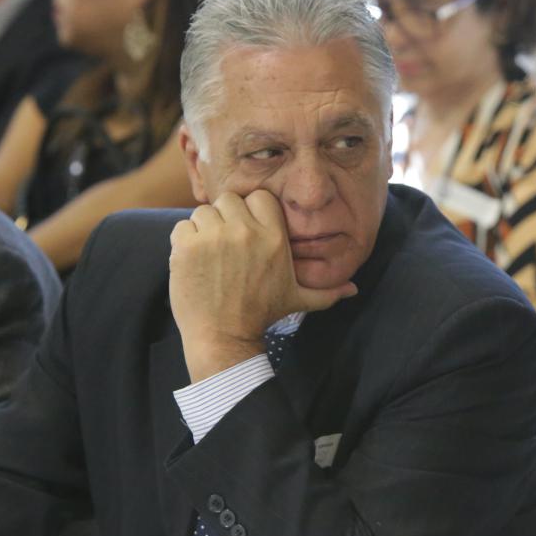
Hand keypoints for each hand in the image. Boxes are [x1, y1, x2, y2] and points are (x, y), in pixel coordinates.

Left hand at [169, 190, 356, 380]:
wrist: (223, 338)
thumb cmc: (261, 316)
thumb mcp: (299, 300)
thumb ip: (327, 291)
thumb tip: (353, 290)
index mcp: (274, 237)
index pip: (259, 197)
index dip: (251, 211)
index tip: (247, 231)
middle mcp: (245, 232)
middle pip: (229, 200)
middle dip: (227, 218)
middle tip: (226, 245)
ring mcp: (214, 238)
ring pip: (204, 212)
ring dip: (204, 229)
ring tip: (210, 255)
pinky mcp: (187, 247)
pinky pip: (182, 227)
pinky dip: (184, 241)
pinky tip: (194, 262)